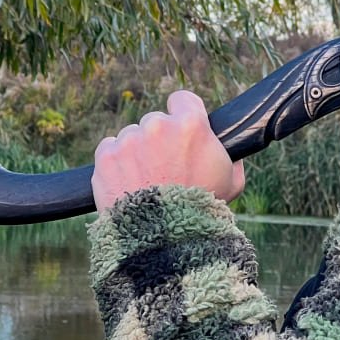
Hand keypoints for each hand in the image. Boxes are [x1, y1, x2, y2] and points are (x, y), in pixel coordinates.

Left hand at [91, 90, 245, 211]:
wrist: (164, 240)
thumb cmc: (202, 211)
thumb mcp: (232, 182)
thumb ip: (231, 158)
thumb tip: (230, 148)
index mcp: (191, 125)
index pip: (182, 99)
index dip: (182, 114)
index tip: (180, 129)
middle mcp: (157, 126)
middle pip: (155, 122)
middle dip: (158, 140)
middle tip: (165, 167)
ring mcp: (129, 140)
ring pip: (131, 137)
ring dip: (137, 153)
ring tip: (146, 182)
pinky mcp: (106, 156)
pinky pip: (109, 149)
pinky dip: (116, 163)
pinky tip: (127, 182)